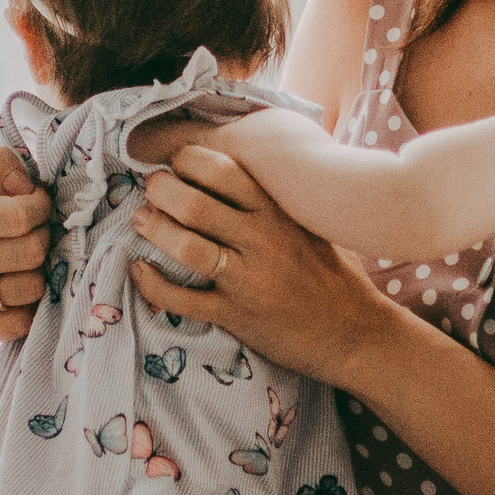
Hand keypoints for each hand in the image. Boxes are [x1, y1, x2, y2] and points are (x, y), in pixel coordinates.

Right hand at [0, 144, 53, 341]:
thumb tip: (20, 188)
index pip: (19, 217)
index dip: (39, 206)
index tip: (34, 202)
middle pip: (31, 251)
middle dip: (43, 237)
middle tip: (33, 232)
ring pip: (31, 287)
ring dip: (40, 271)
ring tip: (25, 259)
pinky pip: (20, 323)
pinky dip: (30, 307)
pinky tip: (19, 288)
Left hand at [126, 144, 403, 388]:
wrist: (357, 334)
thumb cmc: (335, 277)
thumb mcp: (311, 226)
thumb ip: (275, 203)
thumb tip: (234, 174)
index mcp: (279, 213)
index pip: (224, 171)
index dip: (188, 160)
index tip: (174, 161)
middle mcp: (263, 241)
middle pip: (195, 204)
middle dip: (161, 190)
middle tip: (150, 187)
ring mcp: (249, 280)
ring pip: (186, 247)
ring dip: (154, 229)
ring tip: (140, 220)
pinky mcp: (238, 315)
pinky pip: (183, 300)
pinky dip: (153, 285)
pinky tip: (137, 271)